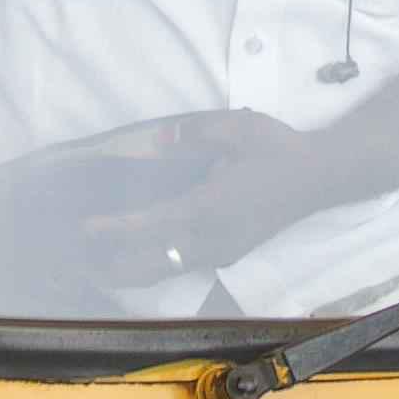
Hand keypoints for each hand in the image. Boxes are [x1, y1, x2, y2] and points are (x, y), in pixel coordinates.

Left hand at [75, 109, 321, 287]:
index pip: (153, 223)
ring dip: (134, 269)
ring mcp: (222, 250)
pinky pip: (184, 265)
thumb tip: (161, 140)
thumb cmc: (276, 149)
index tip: (87, 227)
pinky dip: (157, 263)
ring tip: (99, 264)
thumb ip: (194, 133)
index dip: (117, 227)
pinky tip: (142, 253)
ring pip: (169, 269)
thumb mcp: (236, 129)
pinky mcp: (230, 253)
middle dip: (115, 263)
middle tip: (80, 259)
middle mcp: (212, 238)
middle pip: (154, 261)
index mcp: (209, 207)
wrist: (318, 177)